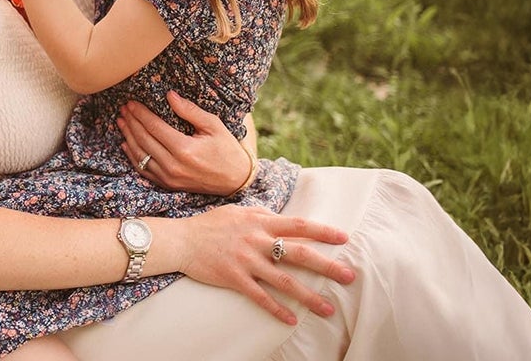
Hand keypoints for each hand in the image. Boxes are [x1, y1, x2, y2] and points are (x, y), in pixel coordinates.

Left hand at [118, 91, 250, 194]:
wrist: (235, 181)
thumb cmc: (226, 150)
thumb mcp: (213, 125)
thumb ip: (190, 110)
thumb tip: (169, 95)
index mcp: (184, 149)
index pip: (154, 127)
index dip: (140, 113)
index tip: (131, 103)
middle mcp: (173, 165)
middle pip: (144, 139)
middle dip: (131, 122)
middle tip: (123, 109)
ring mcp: (168, 178)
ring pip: (140, 155)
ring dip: (128, 137)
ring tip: (121, 122)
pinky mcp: (167, 185)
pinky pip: (144, 170)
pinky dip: (132, 156)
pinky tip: (125, 144)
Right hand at [171, 205, 354, 324]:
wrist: (181, 240)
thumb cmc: (210, 224)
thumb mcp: (238, 211)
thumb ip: (262, 214)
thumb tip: (282, 218)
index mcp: (260, 222)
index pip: (298, 225)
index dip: (323, 231)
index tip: (344, 238)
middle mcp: (256, 241)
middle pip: (299, 254)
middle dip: (327, 266)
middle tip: (349, 276)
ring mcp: (246, 261)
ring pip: (284, 281)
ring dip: (308, 296)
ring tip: (328, 309)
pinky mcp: (234, 278)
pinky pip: (260, 296)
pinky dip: (276, 309)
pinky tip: (291, 320)